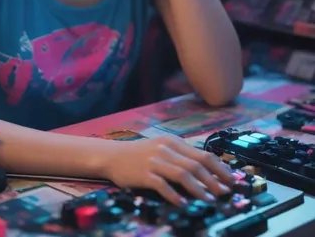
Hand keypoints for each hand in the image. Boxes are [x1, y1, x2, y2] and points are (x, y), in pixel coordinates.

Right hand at [101, 133, 233, 205]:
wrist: (113, 156)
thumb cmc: (140, 154)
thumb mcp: (162, 149)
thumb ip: (181, 156)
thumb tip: (207, 170)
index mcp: (173, 142)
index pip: (202, 154)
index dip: (219, 167)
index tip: (232, 179)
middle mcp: (165, 149)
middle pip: (196, 164)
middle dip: (214, 180)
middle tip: (226, 192)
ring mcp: (155, 161)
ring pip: (183, 174)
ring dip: (199, 189)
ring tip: (210, 200)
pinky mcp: (144, 174)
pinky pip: (163, 185)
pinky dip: (175, 195)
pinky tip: (183, 204)